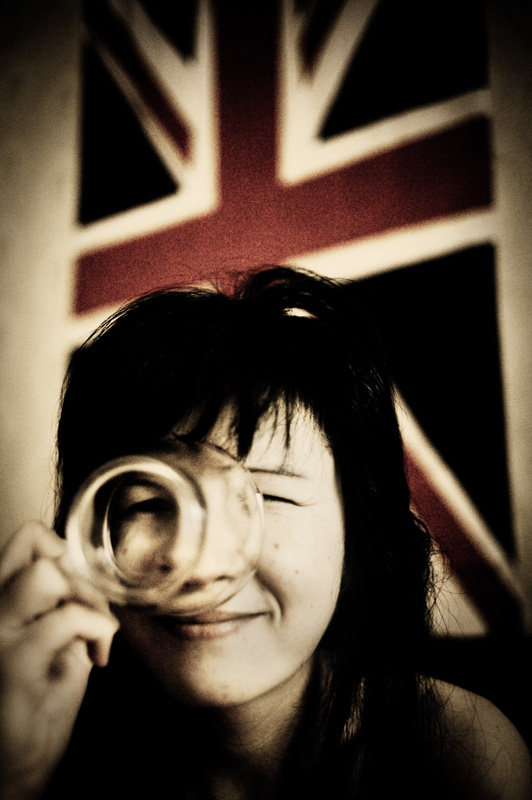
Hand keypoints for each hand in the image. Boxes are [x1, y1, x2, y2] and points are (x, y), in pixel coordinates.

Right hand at [0, 521, 118, 798]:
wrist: (19, 764)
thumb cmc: (39, 701)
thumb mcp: (54, 637)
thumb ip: (63, 600)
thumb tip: (94, 575)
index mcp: (0, 599)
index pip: (29, 537)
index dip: (66, 553)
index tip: (81, 593)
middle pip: (36, 541)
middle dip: (80, 572)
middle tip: (94, 613)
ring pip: (48, 573)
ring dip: (89, 600)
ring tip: (95, 634)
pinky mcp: (13, 662)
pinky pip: (68, 618)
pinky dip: (99, 631)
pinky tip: (99, 658)